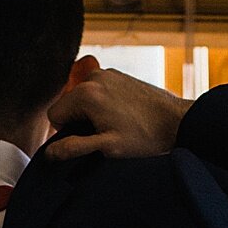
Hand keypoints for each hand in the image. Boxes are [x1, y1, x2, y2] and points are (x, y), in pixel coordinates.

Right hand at [43, 55, 191, 161]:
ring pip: (83, 98)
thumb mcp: (108, 147)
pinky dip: (104, 104)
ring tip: (117, 126)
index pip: (54, 114)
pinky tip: (123, 116)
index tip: (87, 141)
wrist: (178, 121)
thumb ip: (74, 148)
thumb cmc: (146, 136)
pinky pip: (99, 91)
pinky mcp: (119, 76)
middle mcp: (94, 78)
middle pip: (69, 105)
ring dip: (92, 113)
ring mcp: (108, 74)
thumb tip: (49, 153)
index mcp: (86, 94)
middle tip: (105, 135)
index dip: (65, 133)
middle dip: (80, 122)